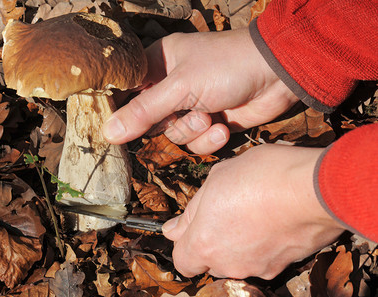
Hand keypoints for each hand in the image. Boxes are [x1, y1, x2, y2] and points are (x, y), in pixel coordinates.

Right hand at [103, 28, 298, 153]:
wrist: (277, 75)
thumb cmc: (226, 67)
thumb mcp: (180, 87)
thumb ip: (144, 112)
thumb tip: (108, 132)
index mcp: (158, 65)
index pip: (127, 92)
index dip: (122, 111)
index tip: (117, 128)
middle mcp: (171, 86)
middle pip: (149, 121)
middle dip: (169, 123)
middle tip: (186, 113)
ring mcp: (191, 105)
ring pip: (174, 135)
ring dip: (193, 131)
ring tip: (210, 116)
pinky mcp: (210, 122)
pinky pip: (196, 142)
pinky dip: (209, 139)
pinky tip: (223, 126)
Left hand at [162, 144, 344, 278]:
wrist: (312, 188)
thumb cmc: (261, 176)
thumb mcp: (215, 179)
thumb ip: (191, 211)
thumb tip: (172, 229)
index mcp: (204, 243)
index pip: (183, 261)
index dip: (186, 244)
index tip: (194, 227)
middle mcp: (228, 264)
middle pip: (211, 261)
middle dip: (214, 241)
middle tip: (226, 212)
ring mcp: (257, 267)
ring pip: (238, 260)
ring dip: (239, 243)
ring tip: (252, 213)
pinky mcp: (283, 266)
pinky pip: (264, 259)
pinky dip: (263, 245)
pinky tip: (272, 220)